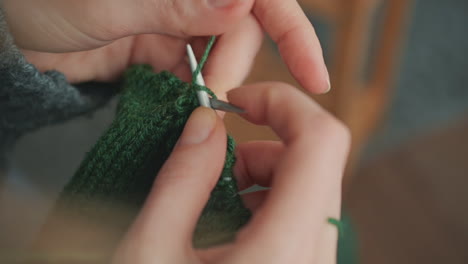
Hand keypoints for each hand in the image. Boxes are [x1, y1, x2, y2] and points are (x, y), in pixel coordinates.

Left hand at [3, 0, 329, 95]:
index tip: (314, 76)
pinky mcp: (160, 52)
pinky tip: (181, 105)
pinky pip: (192, 77)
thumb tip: (243, 0)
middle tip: (212, 96)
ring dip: (213, 86)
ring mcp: (175, 24)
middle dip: (233, 67)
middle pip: (242, 32)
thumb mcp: (111, 2)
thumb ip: (179, 4)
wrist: (9, 37)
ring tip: (191, 103)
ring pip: (219, 59)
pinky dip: (192, 95)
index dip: (293, 30)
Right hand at [113, 82, 349, 263]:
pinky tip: (227, 221)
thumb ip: (182, 179)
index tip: (236, 101)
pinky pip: (301, 217)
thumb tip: (207, 124)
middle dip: (263, 143)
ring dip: (263, 173)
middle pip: (316, 163)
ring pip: (311, 189)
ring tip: (213, 193)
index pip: (322, 141)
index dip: (284, 103)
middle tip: (212, 157)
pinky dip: (266, 200)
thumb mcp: (152, 252)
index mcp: (284, 251)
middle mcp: (315, 259)